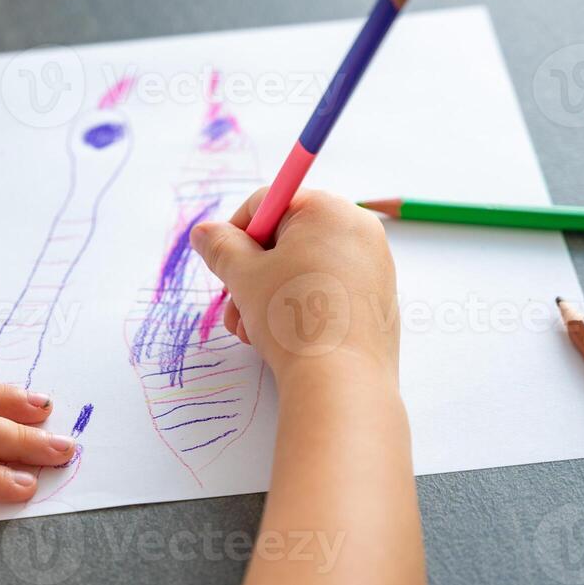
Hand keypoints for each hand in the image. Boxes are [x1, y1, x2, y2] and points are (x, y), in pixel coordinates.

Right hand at [190, 188, 398, 382]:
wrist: (342, 380)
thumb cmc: (292, 317)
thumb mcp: (243, 276)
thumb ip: (220, 247)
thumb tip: (205, 232)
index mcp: (328, 209)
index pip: (268, 204)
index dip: (236, 234)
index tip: (223, 266)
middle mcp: (358, 229)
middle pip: (288, 239)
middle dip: (253, 273)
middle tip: (235, 305)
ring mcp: (374, 266)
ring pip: (305, 269)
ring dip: (269, 295)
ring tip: (250, 330)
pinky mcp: (378, 300)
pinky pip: (330, 290)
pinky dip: (301, 307)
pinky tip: (281, 339)